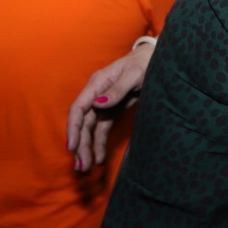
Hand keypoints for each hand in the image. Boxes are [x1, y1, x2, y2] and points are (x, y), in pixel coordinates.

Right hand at [67, 42, 154, 170]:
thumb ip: (117, 90)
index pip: (78, 108)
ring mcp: (103, 103)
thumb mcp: (134, 74)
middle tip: (82, 166)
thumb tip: (98, 103)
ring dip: (87, 148)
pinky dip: (99, 143)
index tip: (72, 147)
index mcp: (97, 83)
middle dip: (80, 145)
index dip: (73, 128)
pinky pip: (102, 129)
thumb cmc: (145, 63)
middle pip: (83, 122)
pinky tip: (98, 158)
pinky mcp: (112, 110)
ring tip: (85, 167)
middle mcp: (96, 94)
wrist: (155, 59)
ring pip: (90, 128)